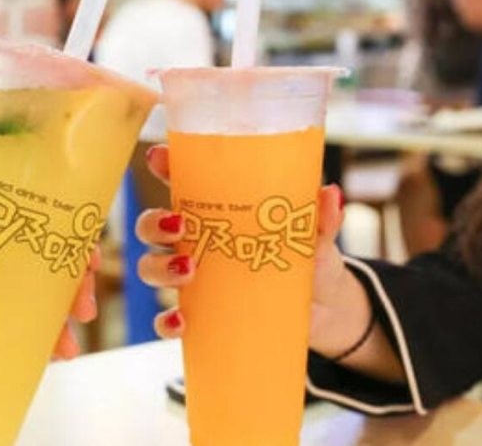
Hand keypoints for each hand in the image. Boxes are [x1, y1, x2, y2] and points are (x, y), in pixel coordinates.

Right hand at [135, 145, 372, 357]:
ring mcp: (193, 278)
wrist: (325, 311)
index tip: (158, 158)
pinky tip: (182, 322)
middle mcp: (197, 240)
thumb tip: (330, 195)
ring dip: (159, 267)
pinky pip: (166, 318)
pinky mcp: (200, 313)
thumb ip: (321, 218)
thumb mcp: (317, 237)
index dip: (164, 166)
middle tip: (180, 227)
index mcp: (219, 209)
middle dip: (154, 223)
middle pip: (151, 225)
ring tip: (189, 272)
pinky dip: (166, 322)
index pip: (181, 180)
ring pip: (150, 266)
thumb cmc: (310, 258)